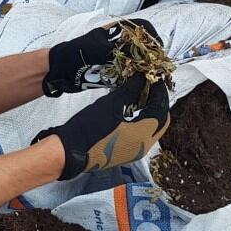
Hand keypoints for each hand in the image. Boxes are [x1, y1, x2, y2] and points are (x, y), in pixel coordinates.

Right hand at [34, 73, 170, 179]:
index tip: (155, 78)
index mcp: (143, 135)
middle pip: (160, 122)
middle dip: (157, 103)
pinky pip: (140, 135)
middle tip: (150, 86)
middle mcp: (143, 147)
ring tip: (140, 94)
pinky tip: (130, 108)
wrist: (68, 152)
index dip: (160, 92)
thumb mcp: (111, 105)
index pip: (161, 110)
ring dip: (149, 112)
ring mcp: (134, 152)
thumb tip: (142, 77)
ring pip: (150, 129)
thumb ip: (130, 90)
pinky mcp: (124, 153)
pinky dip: (140, 121)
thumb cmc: (89, 128)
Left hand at [42, 19, 161, 96]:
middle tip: (155, 67)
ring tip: (148, 77)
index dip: (152, 37)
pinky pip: (128, 73)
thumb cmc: (76, 54)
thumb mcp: (100, 49)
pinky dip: (133, 78)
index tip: (157, 50)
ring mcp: (114, 56)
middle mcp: (117, 42)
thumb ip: (120, 52)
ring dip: (142, 68)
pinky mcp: (111, 70)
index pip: (141, 27)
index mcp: (115, 31)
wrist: (59, 70)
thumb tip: (139, 57)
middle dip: (150, 55)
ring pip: (136, 60)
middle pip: (142, 45)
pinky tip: (136, 84)